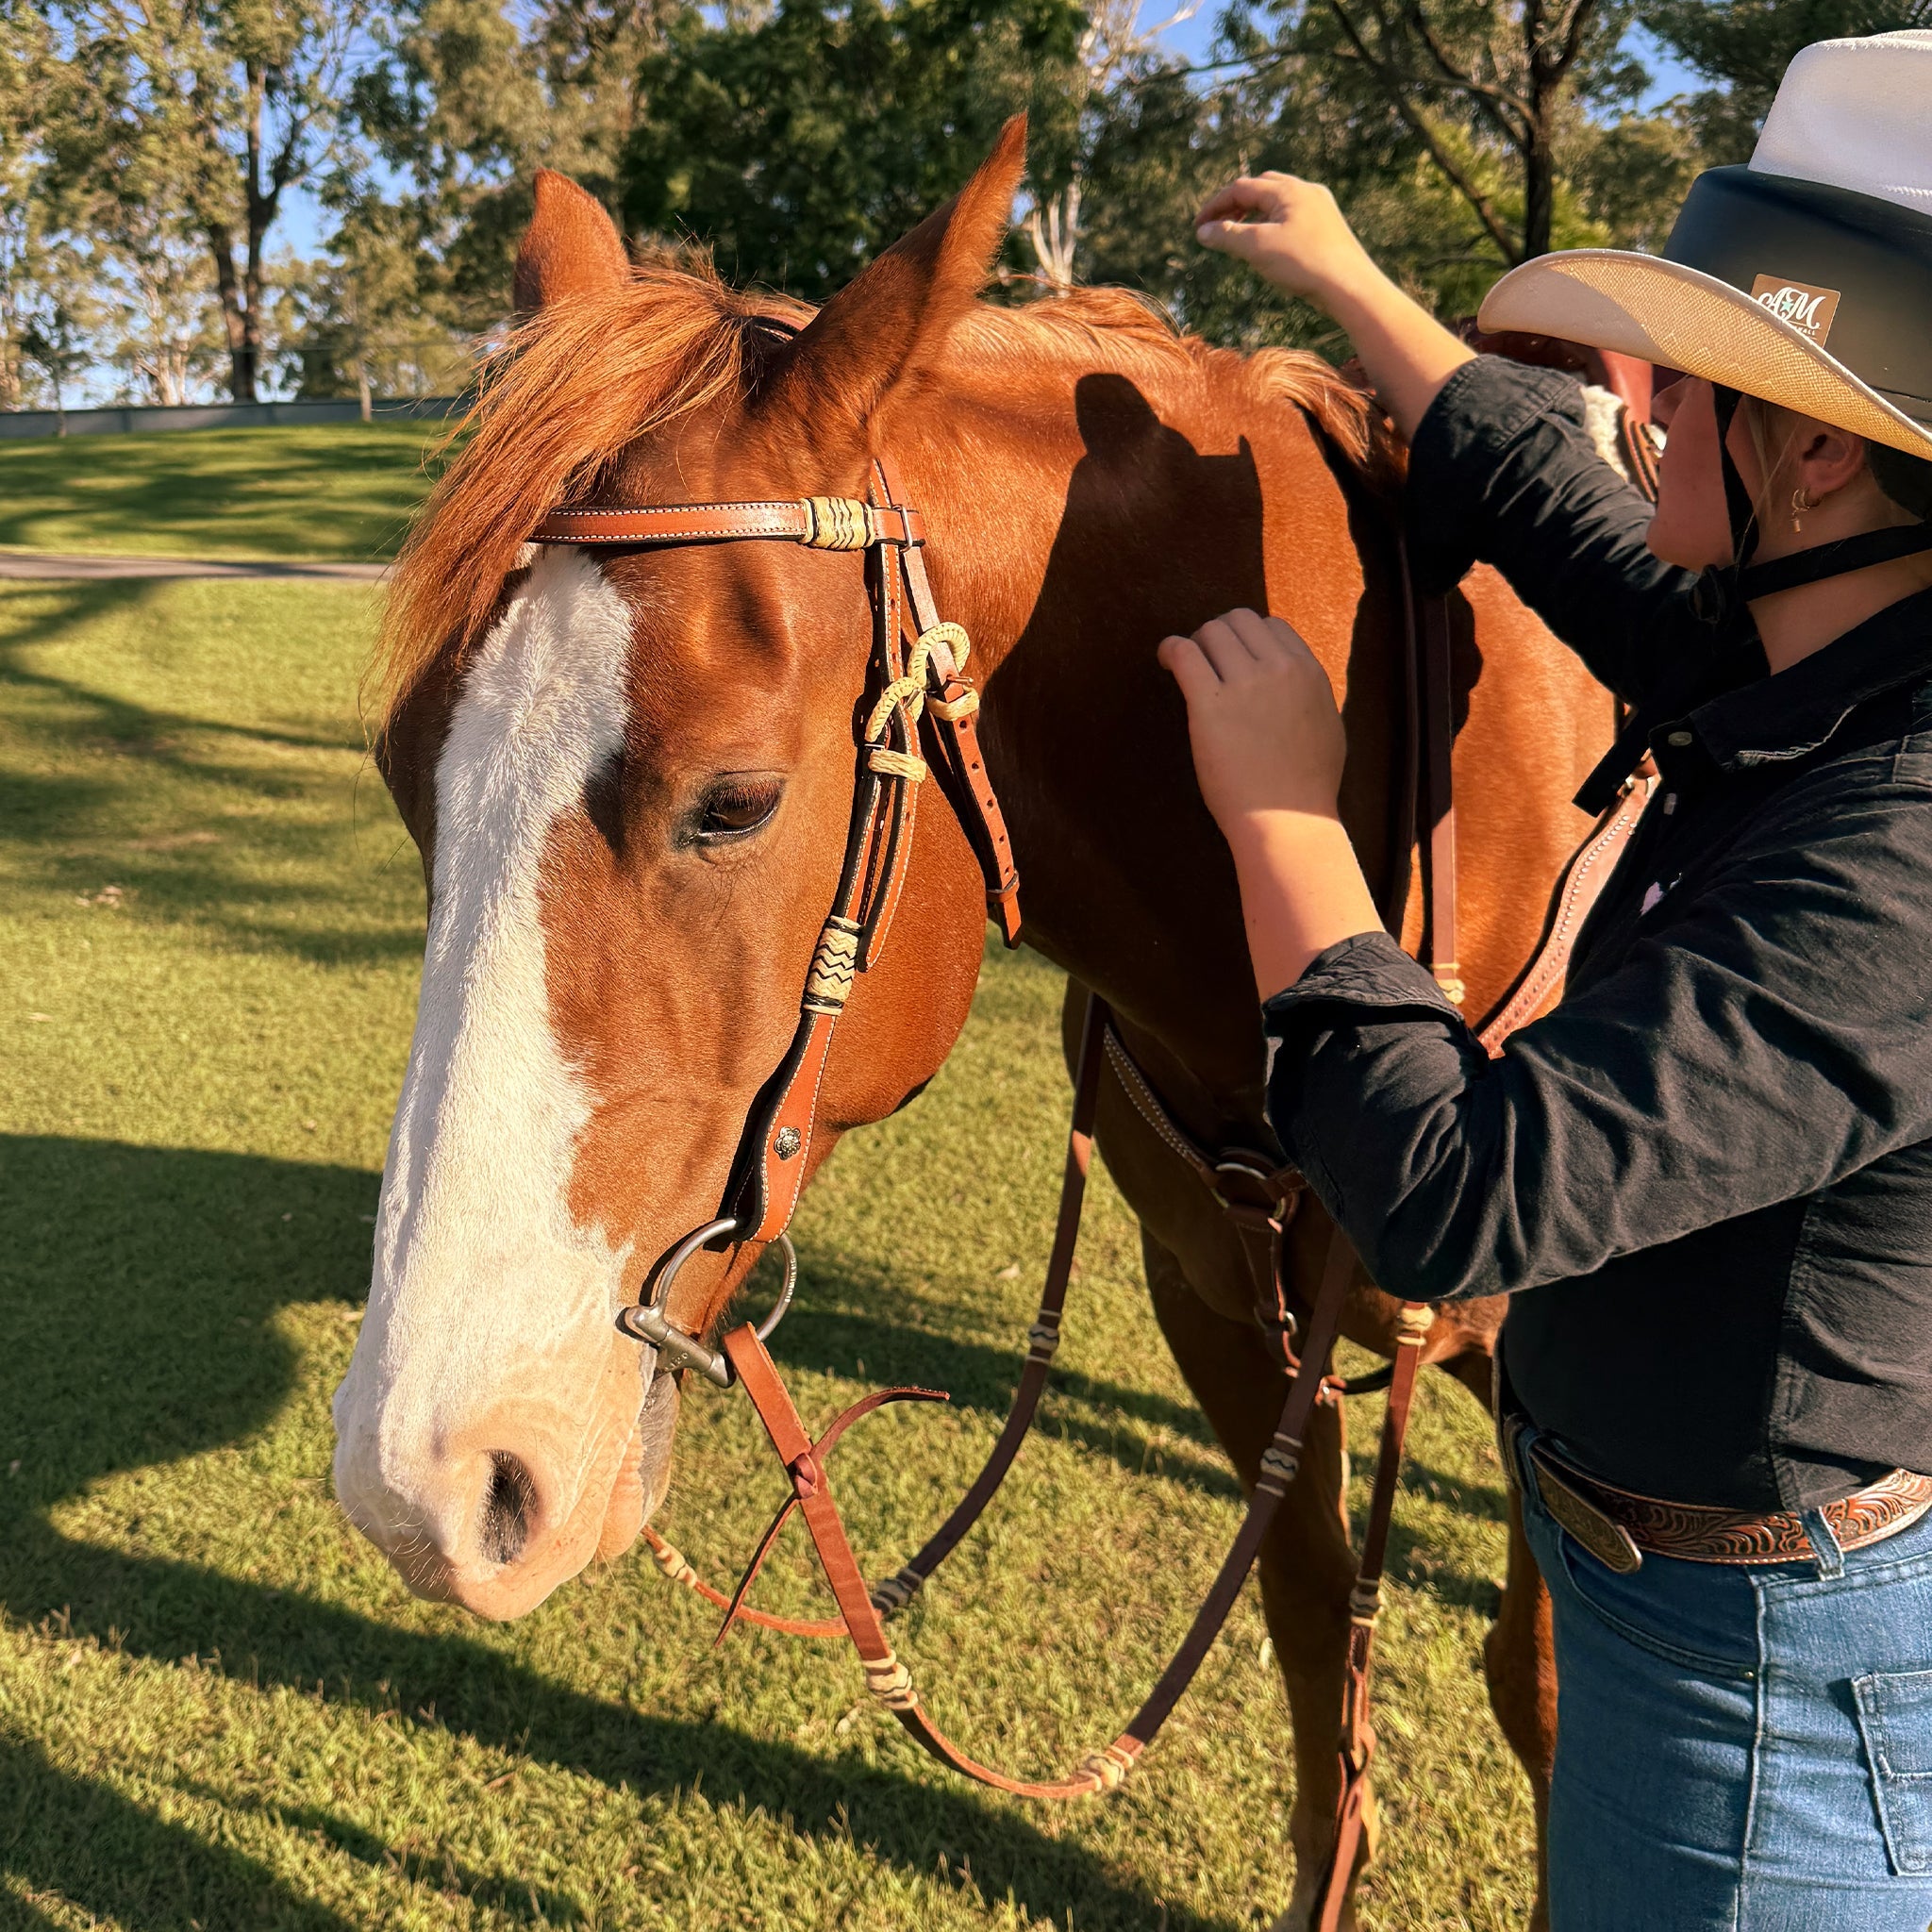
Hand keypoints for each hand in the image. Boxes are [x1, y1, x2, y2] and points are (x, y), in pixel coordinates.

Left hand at [1158, 608, 1375, 997]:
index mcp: (1308, 672)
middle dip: (1219, 635)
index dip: (1248, 638)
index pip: (1272, 626)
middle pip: (1239, 621)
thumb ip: (1311, 694)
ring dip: (1195, 643)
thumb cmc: (1308, 786)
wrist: (1288, 821)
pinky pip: (1184, 653)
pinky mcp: (1209, 705)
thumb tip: (1298, 680)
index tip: (1233, 656)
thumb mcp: (1328, 726)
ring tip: (1185, 665)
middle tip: (1206, 661)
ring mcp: (1244, 685)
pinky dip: (1171, 649)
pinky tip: (1166, 661)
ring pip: (1211, 632)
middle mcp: (1278, 669)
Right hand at [1194, 174, 1376, 309]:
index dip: (1215, 206)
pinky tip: (1270, 246)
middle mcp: (1306, 191)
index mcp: (1287, 190)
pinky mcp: (1329, 227)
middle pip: (1261, 188)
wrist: (1351, 287)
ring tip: (1240, 237)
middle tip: (1218, 227)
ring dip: (1254, 215)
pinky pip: (1294, 217)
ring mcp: (1320, 207)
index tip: (1198, 228)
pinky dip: (1273, 225)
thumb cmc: (1304, 264)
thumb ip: (1227, 236)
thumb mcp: (1258, 248)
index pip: (1241, 188)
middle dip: (1235, 205)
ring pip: (1278, 203)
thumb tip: (1203, 232)